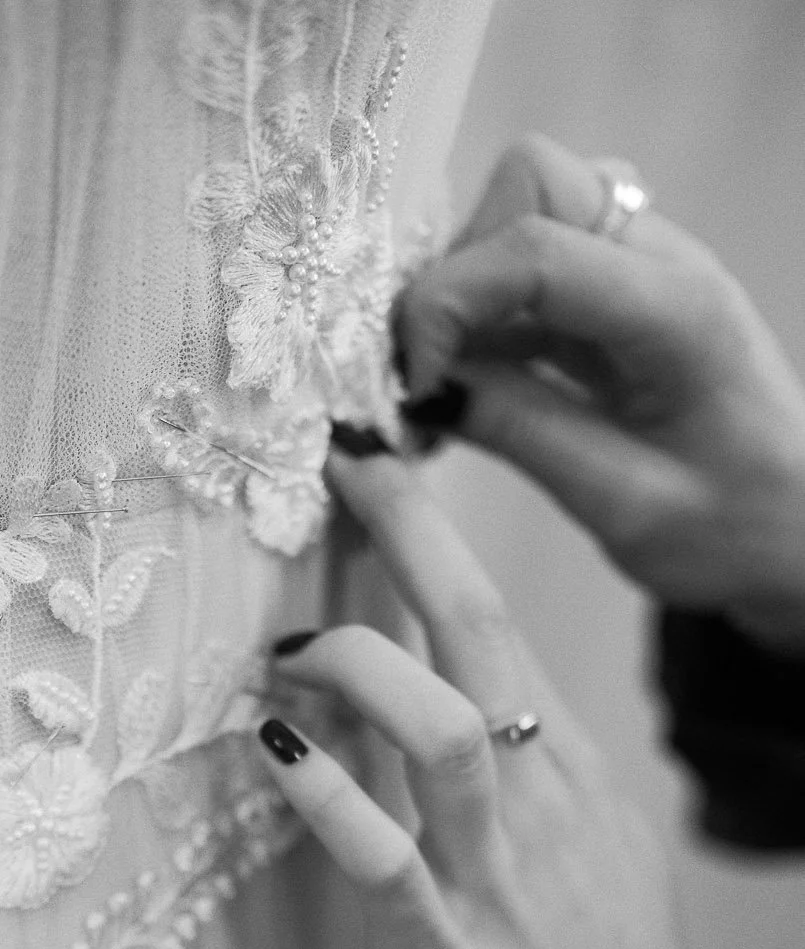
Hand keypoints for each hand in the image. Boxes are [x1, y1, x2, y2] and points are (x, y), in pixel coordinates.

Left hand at [260, 452, 740, 948]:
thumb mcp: (578, 858)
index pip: (498, 626)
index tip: (380, 467)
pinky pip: (383, 857)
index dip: (434, 540)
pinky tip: (272, 752)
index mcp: (567, 773)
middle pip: (482, 634)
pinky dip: (325, 797)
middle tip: (342, 458)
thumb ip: (510, 778)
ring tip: (282, 648)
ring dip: (357, 663)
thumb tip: (431, 710)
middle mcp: (539, 802)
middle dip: (410, 532)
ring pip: (442, 727)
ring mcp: (495, 874)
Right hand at [395, 135, 804, 652]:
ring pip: (520, 210)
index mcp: (678, 310)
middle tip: (431, 373)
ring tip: (449, 385)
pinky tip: (472, 385)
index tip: (413, 385)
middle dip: (456, 270)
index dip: (447, 304)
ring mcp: (637, 268)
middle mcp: (660, 261)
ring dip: (465, 289)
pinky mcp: (612, 294)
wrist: (794, 531)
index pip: (536, 249)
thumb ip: (524, 435)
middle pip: (528, 185)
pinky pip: (527, 263)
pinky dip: (481, 313)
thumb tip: (425, 392)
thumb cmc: (733, 529)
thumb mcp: (624, 506)